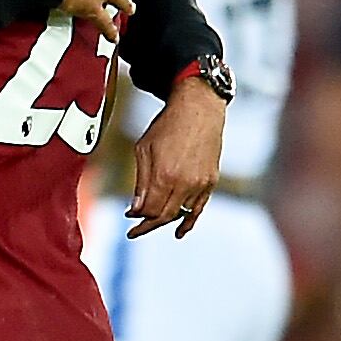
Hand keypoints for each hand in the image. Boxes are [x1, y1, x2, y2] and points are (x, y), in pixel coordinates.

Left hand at [128, 75, 225, 237]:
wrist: (199, 108)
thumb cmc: (167, 125)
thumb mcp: (143, 149)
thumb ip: (140, 182)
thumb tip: (135, 209)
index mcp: (164, 175)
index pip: (149, 210)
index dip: (137, 217)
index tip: (129, 216)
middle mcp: (184, 183)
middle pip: (164, 216)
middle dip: (148, 225)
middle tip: (136, 229)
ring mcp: (200, 183)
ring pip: (181, 214)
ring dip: (165, 219)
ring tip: (152, 220)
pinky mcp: (211, 181)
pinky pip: (199, 208)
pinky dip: (189, 222)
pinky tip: (180, 232)